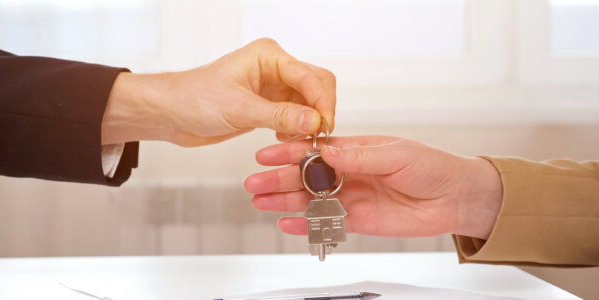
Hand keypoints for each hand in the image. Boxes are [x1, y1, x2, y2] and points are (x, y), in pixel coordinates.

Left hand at [101, 38, 335, 146]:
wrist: (171, 113)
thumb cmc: (194, 99)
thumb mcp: (239, 109)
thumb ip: (279, 115)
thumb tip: (314, 120)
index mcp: (268, 56)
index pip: (311, 76)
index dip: (322, 103)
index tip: (324, 127)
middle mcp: (275, 68)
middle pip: (317, 86)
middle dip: (320, 111)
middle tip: (317, 137)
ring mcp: (273, 87)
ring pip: (309, 103)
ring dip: (309, 123)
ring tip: (300, 141)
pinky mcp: (268, 106)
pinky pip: (296, 116)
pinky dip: (298, 129)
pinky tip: (286, 140)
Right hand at [244, 136, 503, 239]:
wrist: (454, 198)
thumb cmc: (430, 166)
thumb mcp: (396, 153)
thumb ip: (360, 156)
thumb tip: (328, 151)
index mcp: (353, 151)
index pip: (312, 150)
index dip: (288, 151)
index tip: (266, 154)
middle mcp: (345, 173)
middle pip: (303, 176)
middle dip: (277, 178)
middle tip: (254, 183)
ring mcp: (348, 197)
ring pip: (308, 199)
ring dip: (283, 200)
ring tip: (259, 201)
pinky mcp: (356, 221)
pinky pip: (325, 222)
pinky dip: (304, 224)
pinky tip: (285, 223)